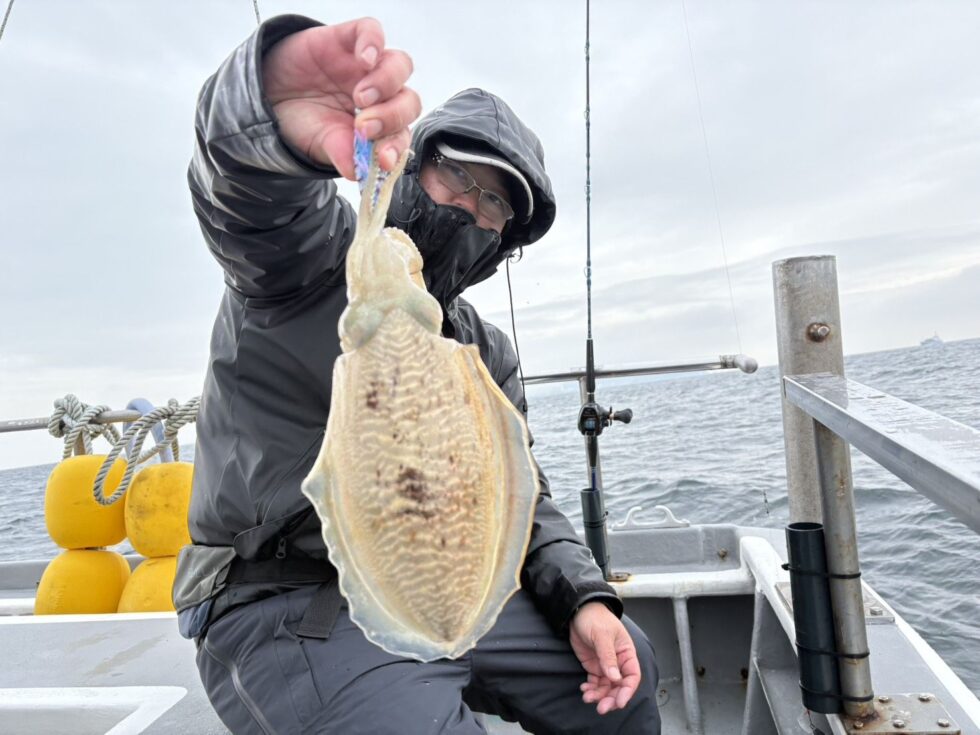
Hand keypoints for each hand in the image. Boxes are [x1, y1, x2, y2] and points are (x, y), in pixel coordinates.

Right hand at [261, 18, 420, 178]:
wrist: (270, 95)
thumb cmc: (303, 121)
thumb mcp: (320, 143)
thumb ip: (342, 154)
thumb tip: (358, 173)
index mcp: (380, 126)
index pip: (401, 135)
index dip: (396, 147)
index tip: (383, 158)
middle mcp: (382, 96)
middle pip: (408, 101)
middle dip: (391, 117)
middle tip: (364, 126)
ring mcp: (369, 67)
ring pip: (399, 66)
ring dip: (386, 83)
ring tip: (359, 97)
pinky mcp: (351, 40)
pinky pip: (372, 32)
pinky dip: (373, 42)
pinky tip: (363, 58)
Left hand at [569, 601, 640, 714]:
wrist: (578, 611)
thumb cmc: (595, 618)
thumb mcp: (602, 635)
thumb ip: (608, 656)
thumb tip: (615, 677)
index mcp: (626, 653)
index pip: (632, 676)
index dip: (627, 690)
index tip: (619, 702)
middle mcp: (618, 662)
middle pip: (619, 686)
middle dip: (611, 698)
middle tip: (601, 708)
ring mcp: (605, 665)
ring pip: (606, 687)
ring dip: (599, 695)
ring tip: (587, 698)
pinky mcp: (594, 666)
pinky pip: (595, 683)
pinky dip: (591, 689)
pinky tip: (584, 690)